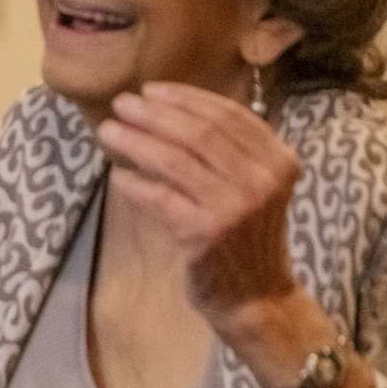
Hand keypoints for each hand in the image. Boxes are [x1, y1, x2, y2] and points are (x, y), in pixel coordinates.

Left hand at [94, 82, 301, 329]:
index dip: (187, 98)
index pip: (229, 116)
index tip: (152, 90)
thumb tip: (169, 111)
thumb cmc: (246, 238)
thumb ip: (229, 152)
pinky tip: (116, 175)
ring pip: (175, 160)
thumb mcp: (253, 186)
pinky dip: (135, 183)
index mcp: (279, 159)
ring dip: (136, 142)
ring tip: (107, 132)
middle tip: (122, 104)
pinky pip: (160, 197)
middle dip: (155, 114)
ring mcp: (236, 205)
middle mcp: (263, 178)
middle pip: (200, 132)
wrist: (257, 297)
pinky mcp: (206, 232)